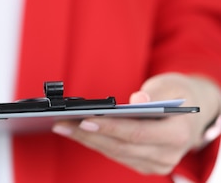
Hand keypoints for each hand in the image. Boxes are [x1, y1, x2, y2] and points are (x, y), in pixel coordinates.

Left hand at [52, 73, 220, 174]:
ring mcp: (155, 163)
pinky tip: (76, 132)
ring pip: (114, 152)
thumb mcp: (170, 85)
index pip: (137, 133)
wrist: (187, 115)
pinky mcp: (142, 164)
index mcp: (178, 135)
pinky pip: (114, 154)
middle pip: (120, 146)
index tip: (85, 120)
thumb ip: (155, 93)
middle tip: (62, 123)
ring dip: (85, 140)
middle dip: (88, 134)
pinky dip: (94, 142)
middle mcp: (167, 155)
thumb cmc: (176, 94)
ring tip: (62, 126)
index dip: (110, 128)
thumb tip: (137, 100)